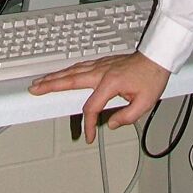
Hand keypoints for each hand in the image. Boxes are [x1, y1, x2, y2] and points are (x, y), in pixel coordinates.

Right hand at [28, 51, 169, 142]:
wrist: (157, 57)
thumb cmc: (152, 77)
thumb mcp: (145, 103)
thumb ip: (126, 117)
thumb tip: (111, 124)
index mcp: (110, 83)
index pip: (92, 107)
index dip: (88, 124)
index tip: (88, 136)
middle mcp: (102, 72)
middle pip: (70, 79)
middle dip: (51, 85)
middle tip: (34, 89)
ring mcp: (101, 66)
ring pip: (73, 71)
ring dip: (55, 76)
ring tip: (41, 82)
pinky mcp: (103, 63)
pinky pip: (80, 67)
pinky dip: (67, 71)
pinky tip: (62, 74)